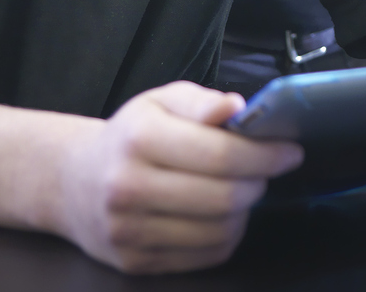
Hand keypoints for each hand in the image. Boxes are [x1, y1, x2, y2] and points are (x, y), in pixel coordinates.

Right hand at [54, 81, 303, 273]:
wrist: (75, 182)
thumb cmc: (131, 136)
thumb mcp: (162, 102)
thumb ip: (202, 103)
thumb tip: (237, 108)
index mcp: (139, 138)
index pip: (219, 154)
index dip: (264, 155)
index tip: (290, 151)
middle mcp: (128, 187)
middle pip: (223, 197)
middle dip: (259, 183)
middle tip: (266, 171)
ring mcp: (128, 231)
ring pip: (218, 230)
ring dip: (244, 211)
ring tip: (241, 190)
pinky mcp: (134, 262)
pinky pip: (203, 256)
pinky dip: (225, 236)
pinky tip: (221, 216)